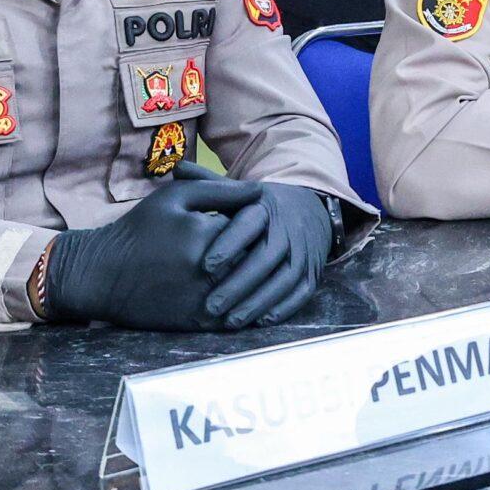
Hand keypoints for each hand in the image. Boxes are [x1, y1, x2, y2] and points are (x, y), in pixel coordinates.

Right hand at [41, 166, 259, 329]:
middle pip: (258, 259)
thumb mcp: (175, 197)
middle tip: (265, 245)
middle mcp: (209, 269)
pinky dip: (248, 305)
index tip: (255, 220)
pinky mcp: (198, 322)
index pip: (254, 226)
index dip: (258, 222)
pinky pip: (238, 316)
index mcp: (205, 233)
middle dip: (262, 251)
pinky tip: (248, 294)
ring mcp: (204, 299)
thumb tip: (261, 192)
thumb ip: (220, 190)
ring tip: (257, 268)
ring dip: (259, 279)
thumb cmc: (139, 230)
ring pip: (252, 289)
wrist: (102, 276)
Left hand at [196, 182, 337, 327]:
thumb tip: (176, 168)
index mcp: (265, 206)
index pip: (250, 224)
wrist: (307, 210)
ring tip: (230, 321)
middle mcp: (287, 228)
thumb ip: (208, 184)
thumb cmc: (258, 208)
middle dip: (239, 283)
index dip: (229, 244)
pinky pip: (302, 292)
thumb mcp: (237, 192)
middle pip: (267, 257)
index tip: (205, 266)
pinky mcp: (313, 272)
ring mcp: (303, 251)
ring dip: (258, 301)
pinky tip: (260, 321)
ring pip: (285, 278)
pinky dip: (284, 307)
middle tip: (211, 306)